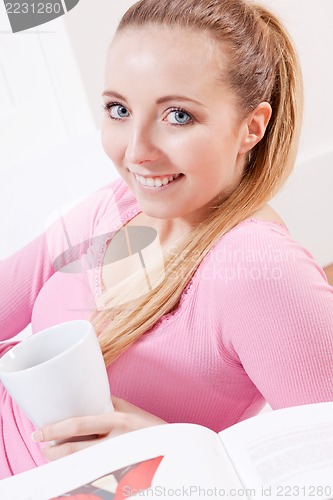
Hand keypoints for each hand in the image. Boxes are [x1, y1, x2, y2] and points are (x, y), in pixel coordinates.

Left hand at [31, 396, 166, 460]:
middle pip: (76, 451)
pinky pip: (94, 471)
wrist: (175, 448)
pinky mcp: (120, 476)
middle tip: (42, 447)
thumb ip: (109, 404)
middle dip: (53, 450)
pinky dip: (80, 468)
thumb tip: (85, 397)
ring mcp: (118, 460)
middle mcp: (117, 441)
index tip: (39, 432)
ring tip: (51, 455)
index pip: (80, 426)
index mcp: (119, 421)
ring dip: (63, 461)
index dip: (56, 430)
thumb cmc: (151, 427)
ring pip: (82, 463)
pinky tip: (72, 466)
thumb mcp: (131, 410)